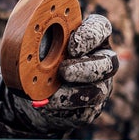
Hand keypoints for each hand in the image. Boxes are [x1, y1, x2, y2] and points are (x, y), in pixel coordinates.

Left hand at [0, 13, 116, 135]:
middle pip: (109, 63)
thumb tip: (29, 30)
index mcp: (92, 36)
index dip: (90, 36)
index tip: (71, 45)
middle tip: (63, 70)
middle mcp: (102, 60)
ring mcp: (100, 86)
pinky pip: (84, 110)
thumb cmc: (38, 54)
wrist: (32, 86)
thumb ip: (39, 33)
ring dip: (75, 92)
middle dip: (86, 68)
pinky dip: (65, 108)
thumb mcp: (37, 40)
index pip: (101, 28)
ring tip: (53, 94)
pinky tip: (50, 104)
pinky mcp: (90, 108)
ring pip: (99, 91)